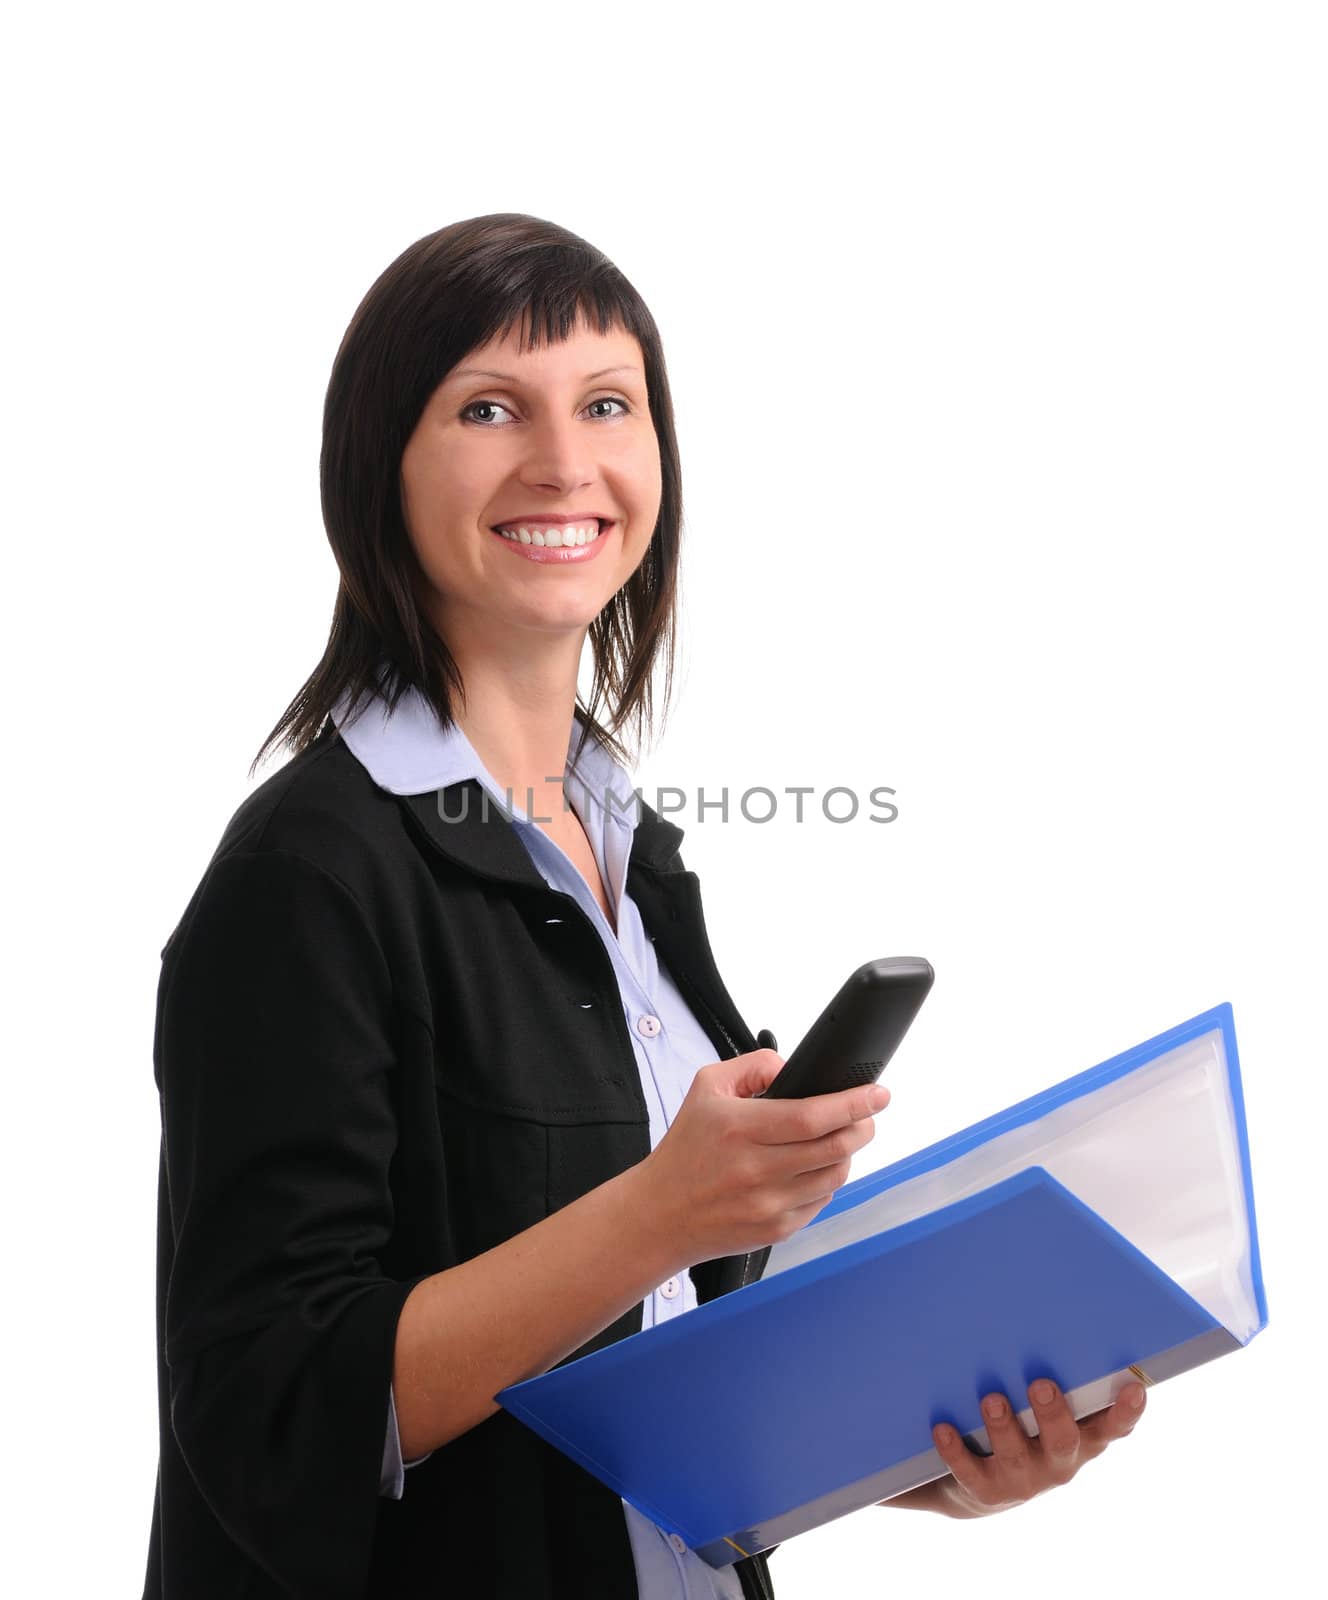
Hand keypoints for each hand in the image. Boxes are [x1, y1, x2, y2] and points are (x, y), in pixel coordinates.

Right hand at [638, 1050, 888, 1264]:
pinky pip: (820, 1202)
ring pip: (834, 1176)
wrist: (660, 1214)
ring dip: (847, 1154)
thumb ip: (752, 1065)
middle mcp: (755, 1169)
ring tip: (840, 1138)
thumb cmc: (685, 1149)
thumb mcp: (706, 1087)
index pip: (812, 1116)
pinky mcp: (776, 1231)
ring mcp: (768, 1204)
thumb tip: (792, 1067)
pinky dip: (826, 1181)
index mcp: (739, 1128)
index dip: (853, 1104)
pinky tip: (814, 1167)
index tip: (877, 1093)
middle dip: (862, 1126)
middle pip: (834, 1148)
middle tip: (868, 1114)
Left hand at [880, 1378, 1146, 1517]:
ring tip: (991, 1398)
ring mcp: (1022, 1481)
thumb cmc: (1025, 1427)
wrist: (982, 1485)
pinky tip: (943, 1427)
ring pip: (1015, 1457)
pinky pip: (969, 1472)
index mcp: (1081, 1439)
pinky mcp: (985, 1491)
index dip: (1125, 1411)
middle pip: (1064, 1442)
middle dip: (1053, 1414)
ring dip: (1003, 1427)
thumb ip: (1057, 1372)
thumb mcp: (1046, 1408)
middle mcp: (1057, 1464)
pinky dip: (956, 1450)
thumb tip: (1052, 1306)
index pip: (1111, 1428)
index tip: (1133, 1385)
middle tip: (1041, 1383)